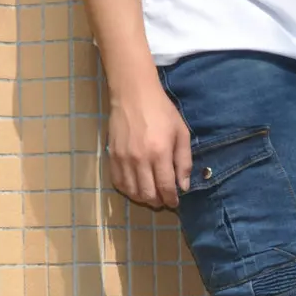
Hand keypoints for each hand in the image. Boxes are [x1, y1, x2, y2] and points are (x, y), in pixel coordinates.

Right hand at [106, 80, 191, 209]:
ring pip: (132, 191)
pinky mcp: (111, 155)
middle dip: (158, 201)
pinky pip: (118, 182)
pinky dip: (128, 190)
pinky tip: (136, 187)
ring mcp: (123, 158)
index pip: (165, 187)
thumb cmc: (162, 111)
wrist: (133, 93)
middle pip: (148, 194)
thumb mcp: (181, 134)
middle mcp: (140, 159)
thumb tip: (184, 186)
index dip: (172, 199)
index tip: (175, 202)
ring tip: (151, 195)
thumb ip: (183, 161)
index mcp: (160, 153)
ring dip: (143, 198)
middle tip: (164, 199)